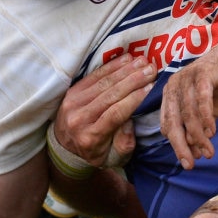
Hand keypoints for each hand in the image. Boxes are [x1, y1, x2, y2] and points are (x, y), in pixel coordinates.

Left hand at [53, 53, 155, 169]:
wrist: (65, 149)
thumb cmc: (96, 153)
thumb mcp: (113, 159)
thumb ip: (125, 144)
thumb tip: (131, 120)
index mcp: (90, 138)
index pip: (115, 113)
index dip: (134, 99)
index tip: (151, 87)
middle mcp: (79, 119)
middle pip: (110, 95)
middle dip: (134, 80)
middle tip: (152, 69)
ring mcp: (73, 103)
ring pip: (103, 82)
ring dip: (125, 70)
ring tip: (143, 61)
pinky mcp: (72, 92)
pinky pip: (94, 76)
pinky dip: (111, 66)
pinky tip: (127, 59)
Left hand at [159, 43, 217, 169]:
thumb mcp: (209, 111)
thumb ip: (199, 127)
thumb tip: (194, 150)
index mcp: (171, 94)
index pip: (167, 124)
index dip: (176, 145)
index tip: (189, 161)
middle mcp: (174, 85)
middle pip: (173, 122)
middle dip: (180, 146)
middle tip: (190, 164)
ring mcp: (187, 78)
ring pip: (188, 114)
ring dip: (198, 136)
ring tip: (208, 151)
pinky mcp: (203, 73)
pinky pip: (202, 100)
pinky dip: (205, 118)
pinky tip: (212, 132)